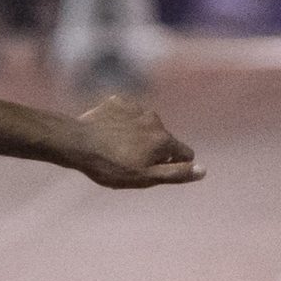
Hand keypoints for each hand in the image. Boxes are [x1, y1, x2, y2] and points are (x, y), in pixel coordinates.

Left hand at [74, 95, 203, 188]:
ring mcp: (136, 109)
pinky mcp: (117, 102)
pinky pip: (126, 114)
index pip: (184, 153)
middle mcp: (155, 120)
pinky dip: (120, 123)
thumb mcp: (144, 177)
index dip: (173, 165)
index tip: (153, 170)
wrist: (76, 143)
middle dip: (152, 151)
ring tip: (114, 148)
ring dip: (136, 136)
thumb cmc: (110, 166)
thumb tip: (203, 170)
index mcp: (164, 139)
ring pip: (145, 125)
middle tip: (127, 162)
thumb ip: (176, 173)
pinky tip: (105, 133)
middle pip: (163, 139)